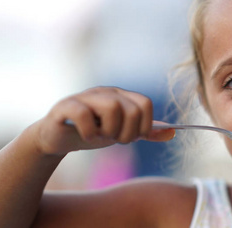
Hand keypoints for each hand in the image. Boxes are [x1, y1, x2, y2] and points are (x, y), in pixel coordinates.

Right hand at [32, 87, 174, 155]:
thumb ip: (145, 132)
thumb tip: (173, 133)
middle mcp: (105, 92)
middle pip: (132, 109)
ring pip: (112, 107)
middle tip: (115, 139)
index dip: (144, 125)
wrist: (58, 138)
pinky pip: (83, 114)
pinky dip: (89, 132)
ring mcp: (85, 97)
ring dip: (110, 131)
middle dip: (128, 133)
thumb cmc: (93, 132)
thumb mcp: (122, 133)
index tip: (133, 137)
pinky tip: (86, 137)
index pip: (146, 104)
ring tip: (101, 137)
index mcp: (121, 96)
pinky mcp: (65, 106)